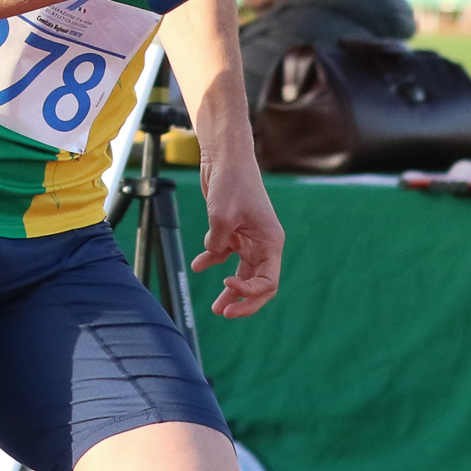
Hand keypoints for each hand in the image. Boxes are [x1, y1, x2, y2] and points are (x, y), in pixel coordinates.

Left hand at [190, 158, 285, 317]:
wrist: (224, 157)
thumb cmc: (232, 182)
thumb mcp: (222, 217)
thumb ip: (217, 244)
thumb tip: (210, 258)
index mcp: (271, 242)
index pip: (268, 281)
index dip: (250, 293)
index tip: (226, 286)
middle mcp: (263, 243)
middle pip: (259, 283)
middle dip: (244, 302)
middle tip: (226, 314)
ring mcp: (249, 238)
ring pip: (242, 273)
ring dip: (231, 291)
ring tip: (216, 308)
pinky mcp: (233, 231)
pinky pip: (225, 254)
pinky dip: (212, 261)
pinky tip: (199, 266)